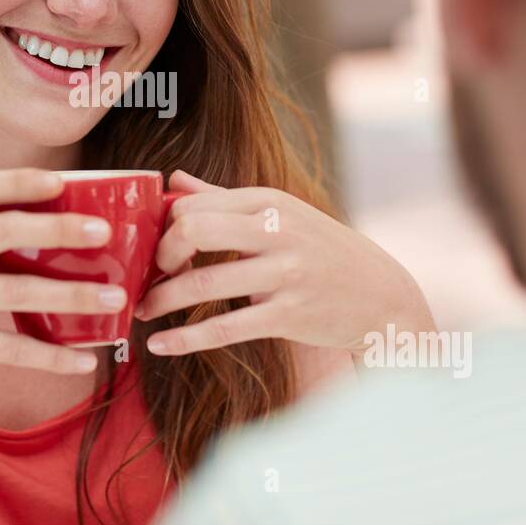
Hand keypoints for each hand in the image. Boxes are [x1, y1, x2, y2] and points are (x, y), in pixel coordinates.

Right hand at [0, 168, 125, 398]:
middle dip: (57, 229)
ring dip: (71, 296)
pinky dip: (50, 356)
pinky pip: (6, 347)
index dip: (17, 181)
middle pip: (2, 232)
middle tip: (104, 233)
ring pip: (14, 293)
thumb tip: (65, 226)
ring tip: (115, 299)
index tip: (61, 180)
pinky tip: (84, 361)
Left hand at [135, 170, 432, 356]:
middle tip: (151, 275)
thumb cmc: (321, 251)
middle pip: (193, 230)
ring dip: (161, 300)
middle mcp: (277, 231)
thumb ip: (223, 198)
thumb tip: (174, 178)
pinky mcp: (288, 316)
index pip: (195, 203)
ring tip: (144, 311)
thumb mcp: (281, 213)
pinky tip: (159, 345)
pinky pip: (224, 328)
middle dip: (160, 255)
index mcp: (270, 201)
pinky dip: (184, 339)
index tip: (155, 248)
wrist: (382, 296)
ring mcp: (284, 274)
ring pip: (202, 283)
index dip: (164, 227)